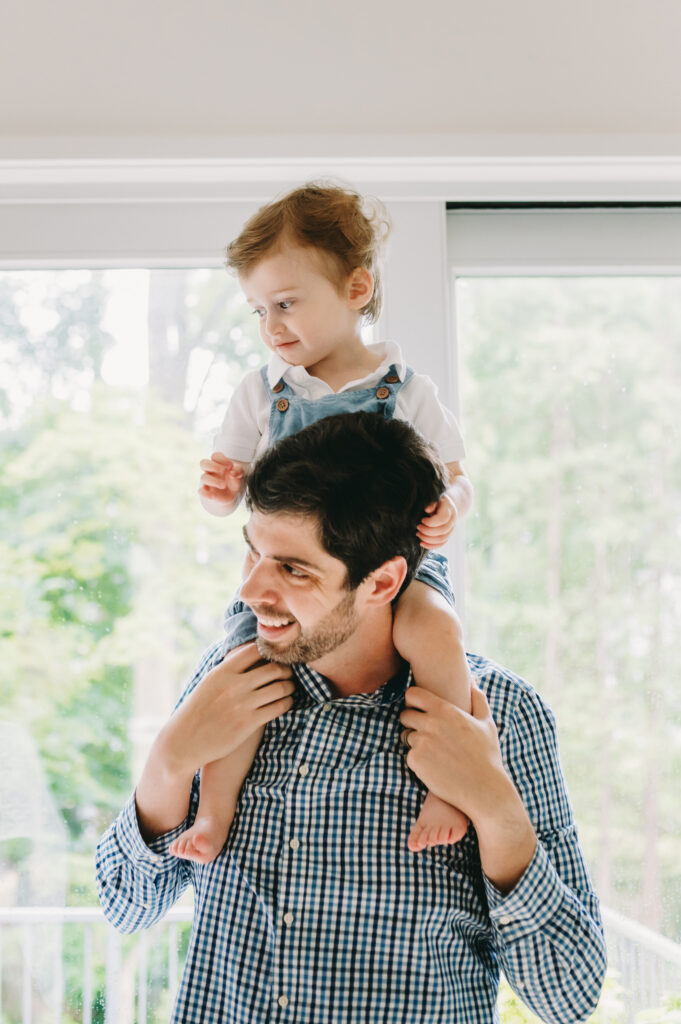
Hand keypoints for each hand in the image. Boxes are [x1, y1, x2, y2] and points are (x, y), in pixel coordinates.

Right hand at [159, 642, 294, 777]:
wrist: (185, 741)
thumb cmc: (199, 710)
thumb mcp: (209, 683)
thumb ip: (229, 669)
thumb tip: (251, 653)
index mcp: (223, 671)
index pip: (255, 650)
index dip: (270, 651)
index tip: (276, 656)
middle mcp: (234, 685)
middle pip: (273, 668)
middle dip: (286, 669)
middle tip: (290, 672)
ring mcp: (242, 704)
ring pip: (280, 688)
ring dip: (289, 686)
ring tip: (289, 687)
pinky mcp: (249, 723)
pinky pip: (278, 708)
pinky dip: (286, 703)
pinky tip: (286, 703)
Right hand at [198, 453, 245, 505]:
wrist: (232, 494)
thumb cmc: (234, 480)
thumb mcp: (239, 474)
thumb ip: (238, 470)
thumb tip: (233, 472)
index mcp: (219, 463)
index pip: (215, 456)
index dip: (222, 459)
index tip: (230, 466)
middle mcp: (211, 471)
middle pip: (203, 463)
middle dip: (213, 466)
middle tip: (223, 471)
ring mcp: (207, 481)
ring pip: (203, 477)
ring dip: (213, 481)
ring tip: (223, 485)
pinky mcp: (206, 492)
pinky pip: (201, 491)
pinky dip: (206, 493)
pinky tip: (213, 495)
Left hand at [399, 684, 511, 827]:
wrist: (484, 790)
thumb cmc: (488, 756)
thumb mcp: (487, 723)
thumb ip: (477, 698)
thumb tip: (471, 680)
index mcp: (445, 710)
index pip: (412, 694)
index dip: (414, 701)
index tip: (420, 709)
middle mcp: (430, 723)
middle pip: (405, 715)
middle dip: (412, 722)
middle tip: (427, 734)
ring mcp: (421, 742)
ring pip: (406, 736)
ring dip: (416, 742)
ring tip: (436, 753)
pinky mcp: (415, 761)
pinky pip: (409, 755)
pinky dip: (418, 760)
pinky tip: (435, 766)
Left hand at [416, 494, 456, 548]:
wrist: (447, 506)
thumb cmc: (437, 502)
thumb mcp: (435, 499)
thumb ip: (432, 503)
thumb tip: (427, 509)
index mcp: (449, 510)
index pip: (442, 519)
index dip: (430, 522)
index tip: (422, 520)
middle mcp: (452, 521)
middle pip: (442, 530)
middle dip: (427, 531)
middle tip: (418, 527)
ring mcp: (451, 529)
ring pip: (442, 539)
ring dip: (428, 539)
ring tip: (418, 534)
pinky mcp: (447, 536)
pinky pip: (441, 544)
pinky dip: (431, 546)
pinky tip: (422, 543)